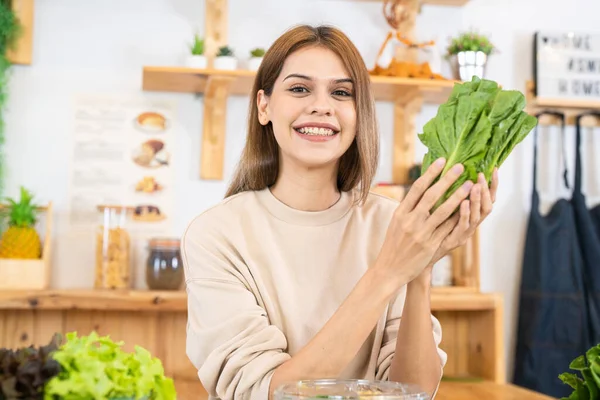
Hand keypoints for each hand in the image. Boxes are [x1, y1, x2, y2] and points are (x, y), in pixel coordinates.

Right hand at [373, 158, 473, 288]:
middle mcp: (410, 221)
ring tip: (469, 185)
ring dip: (458, 196)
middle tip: (460, 167)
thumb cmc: (393, 244)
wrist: (390, 269)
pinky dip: (458, 217)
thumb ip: (408, 207)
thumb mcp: (396, 223)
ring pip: (443, 211)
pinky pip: (447, 228)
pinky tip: (469, 208)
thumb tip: (421, 188)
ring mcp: (421, 233)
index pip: (417, 188)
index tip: (442, 161)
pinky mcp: (430, 245)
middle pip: (431, 195)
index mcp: (400, 212)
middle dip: (447, 179)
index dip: (430, 173)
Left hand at [429, 168, 498, 264]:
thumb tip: (445, 171)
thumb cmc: (427, 232)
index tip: (494, 168)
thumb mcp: (439, 210)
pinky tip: (462, 202)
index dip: (493, 185)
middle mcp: (471, 224)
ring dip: (476, 199)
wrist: (420, 257)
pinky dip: (464, 213)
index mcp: (470, 215)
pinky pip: (462, 226)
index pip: (488, 198)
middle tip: (482, 175)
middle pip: (487, 206)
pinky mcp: (455, 241)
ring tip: (475, 185)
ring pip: (477, 215)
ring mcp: (464, 233)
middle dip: (487, 189)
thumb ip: (446, 195)